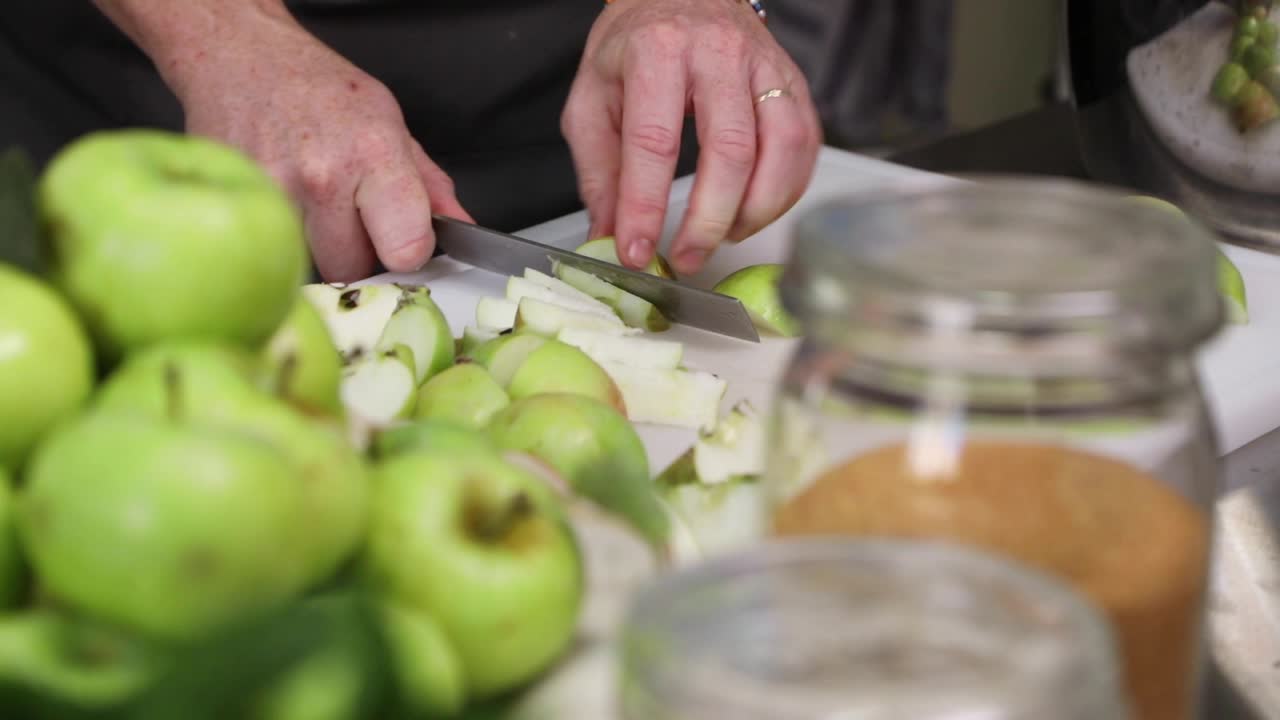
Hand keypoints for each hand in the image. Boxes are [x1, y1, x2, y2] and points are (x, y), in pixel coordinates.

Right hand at [163, 9, 470, 281]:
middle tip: (355, 216)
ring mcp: (274, 192)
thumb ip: (429, 185)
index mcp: (373, 154)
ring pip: (313, 265)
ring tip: (319, 203)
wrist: (240, 54)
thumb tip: (462, 229)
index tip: (407, 239)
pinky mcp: (241, 203)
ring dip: (322, 247)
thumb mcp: (390, 123)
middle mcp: (322, 176)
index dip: (411, 252)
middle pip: (355, 268)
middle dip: (361, 254)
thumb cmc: (318, 88)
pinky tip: (290, 201)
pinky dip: (287, 237)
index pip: (406, 248)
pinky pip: (277, 248)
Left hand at [562, 0, 821, 275]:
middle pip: (729, 150)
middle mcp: (718, 54)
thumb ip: (598, 171)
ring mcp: (765, 66)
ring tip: (724, 234)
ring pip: (780, 150)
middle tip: (687, 258)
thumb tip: (608, 235)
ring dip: (756, 210)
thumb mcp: (592, 99)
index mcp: (657, 52)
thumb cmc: (635, 45)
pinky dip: (786, 191)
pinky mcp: (794, 82)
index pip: (653, 141)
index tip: (635, 250)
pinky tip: (755, 210)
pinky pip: (806, 145)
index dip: (645, 206)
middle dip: (708, 220)